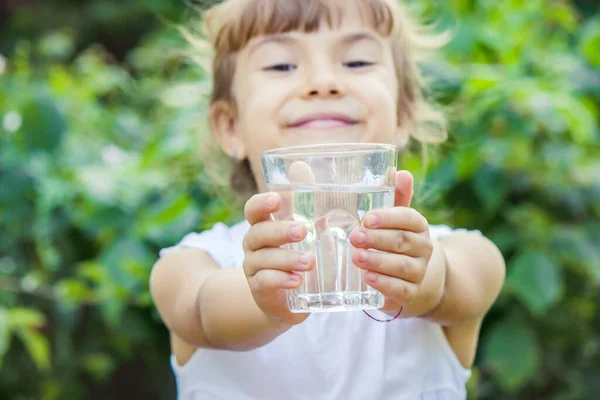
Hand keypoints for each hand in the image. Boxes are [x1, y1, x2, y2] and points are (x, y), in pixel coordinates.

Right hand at [242, 192, 312, 324]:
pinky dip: (280, 280)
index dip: (261, 203)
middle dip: (279, 230)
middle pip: (257, 233)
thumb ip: (304, 199)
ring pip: (262, 259)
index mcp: (263, 225)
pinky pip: (264, 282)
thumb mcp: (305, 227)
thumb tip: (300, 165)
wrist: (289, 299)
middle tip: (303, 231)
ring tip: (309, 262)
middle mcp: (254, 245)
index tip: (276, 199)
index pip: (253, 210)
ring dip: (286, 258)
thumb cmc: (297, 254)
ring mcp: (254, 268)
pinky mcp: (259, 290)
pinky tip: (297, 280)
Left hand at [349, 171, 432, 310]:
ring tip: (357, 257)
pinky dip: (385, 284)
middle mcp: (423, 247)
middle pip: (401, 241)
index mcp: (418, 225)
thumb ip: (395, 196)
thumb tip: (396, 169)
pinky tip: (368, 279)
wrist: (417, 279)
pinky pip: (401, 289)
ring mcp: (419, 271)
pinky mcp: (412, 293)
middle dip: (377, 239)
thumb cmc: (398, 241)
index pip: (408, 218)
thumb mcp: (397, 219)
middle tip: (354, 237)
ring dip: (378, 261)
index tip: (367, 218)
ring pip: (401, 266)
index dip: (388, 217)